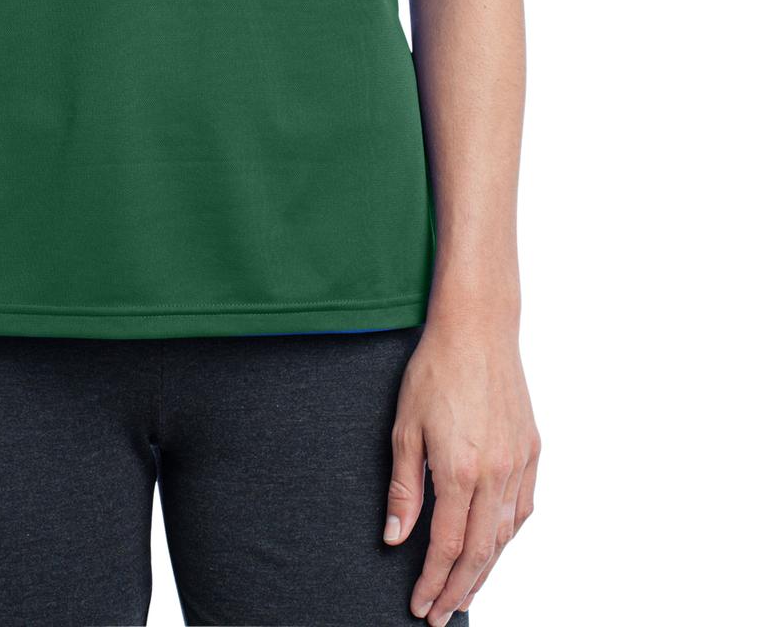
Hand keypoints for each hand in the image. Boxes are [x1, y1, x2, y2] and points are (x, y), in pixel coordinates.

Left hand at [382, 315, 540, 624]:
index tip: (420, 604)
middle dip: (459, 589)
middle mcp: (496, 474)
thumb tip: (395, 537)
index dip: (432, 581)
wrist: (477, 328)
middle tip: (442, 613)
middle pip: (481, 552)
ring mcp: (519, 462)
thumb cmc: (435, 369)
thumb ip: (404, 488)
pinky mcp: (531, 449)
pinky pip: (523, 508)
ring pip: (506, 535)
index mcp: (461, 470)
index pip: (447, 546)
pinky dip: (508, 535)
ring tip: (465, 591)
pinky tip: (495, 546)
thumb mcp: (404, 427)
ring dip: (486, 569)